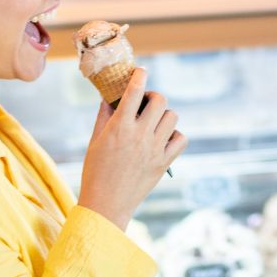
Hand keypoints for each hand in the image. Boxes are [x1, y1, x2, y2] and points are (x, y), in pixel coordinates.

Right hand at [77, 68, 184, 229]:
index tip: (141, 71)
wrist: (106, 204)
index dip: (140, 76)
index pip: (134, 92)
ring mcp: (155, 149)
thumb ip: (104, 116)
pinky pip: (181, 139)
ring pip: (172, 117)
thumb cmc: (96, 172)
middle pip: (160, 101)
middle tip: (146, 103)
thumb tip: (109, 97)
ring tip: (154, 122)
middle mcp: (140, 135)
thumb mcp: (95, 141)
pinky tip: (163, 138)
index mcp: (120, 127)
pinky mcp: (164, 162)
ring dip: (164, 115)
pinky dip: (175, 135)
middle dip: (153, 97)